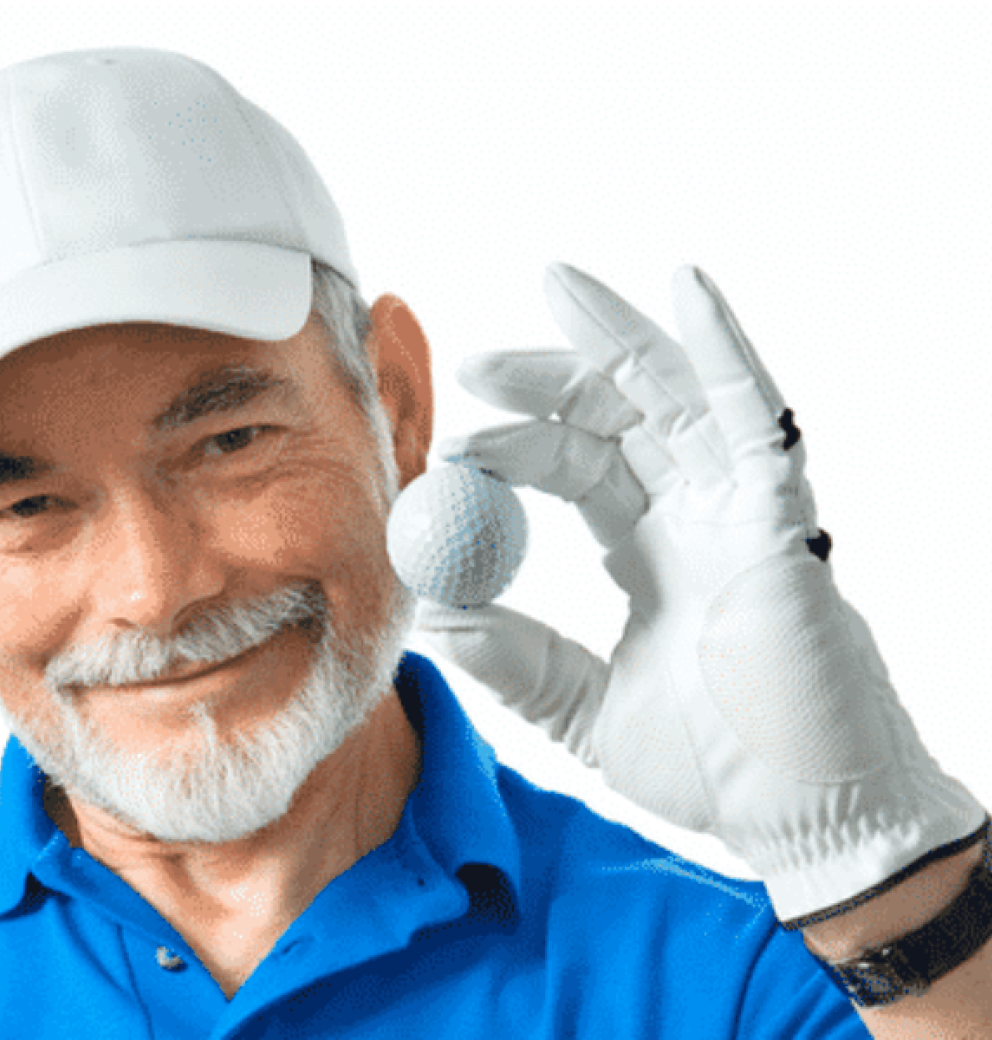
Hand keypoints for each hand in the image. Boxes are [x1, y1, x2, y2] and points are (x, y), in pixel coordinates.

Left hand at [417, 263, 983, 922]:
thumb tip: (435, 619)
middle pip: (619, 416)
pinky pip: (755, 416)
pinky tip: (686, 290)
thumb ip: (517, 660)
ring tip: (557, 286)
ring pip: (678, 395)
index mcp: (655, 552)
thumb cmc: (715, 768)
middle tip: (474, 366)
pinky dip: (721, 350)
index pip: (577, 469)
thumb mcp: (582, 708)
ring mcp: (744, 510)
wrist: (798, 819)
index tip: (450, 450)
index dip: (517, 446)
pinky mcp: (784, 519)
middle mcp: (699, 517)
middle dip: (548, 378)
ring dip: (616, 340)